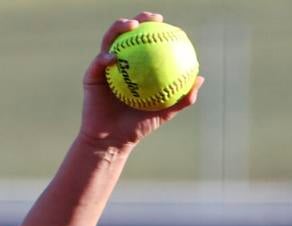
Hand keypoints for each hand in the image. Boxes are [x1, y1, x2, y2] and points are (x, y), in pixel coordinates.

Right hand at [78, 12, 205, 149]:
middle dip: (138, 19)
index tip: (166, 23)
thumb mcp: (164, 111)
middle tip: (151, 17)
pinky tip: (114, 57)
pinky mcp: (91, 76)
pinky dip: (106, 58)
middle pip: (126, 34)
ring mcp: (103, 67)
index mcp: (134, 67)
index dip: (153, 29)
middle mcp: (118, 62)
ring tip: (131, 26)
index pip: (144, 43)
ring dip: (119, 29)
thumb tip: (200, 78)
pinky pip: (98, 63)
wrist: (114, 140)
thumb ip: (182, 97)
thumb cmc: (138, 127)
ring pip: (109, 41)